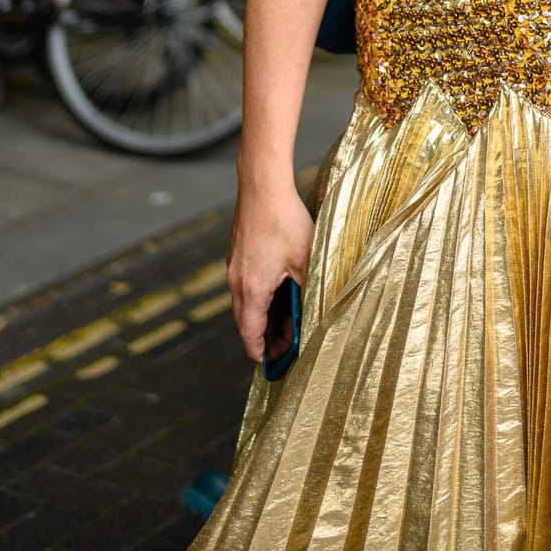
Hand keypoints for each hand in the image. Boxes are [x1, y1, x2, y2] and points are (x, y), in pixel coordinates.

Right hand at [227, 182, 314, 364]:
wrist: (262, 185)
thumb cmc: (284, 221)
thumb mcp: (306, 261)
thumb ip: (308, 291)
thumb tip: (316, 314)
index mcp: (251, 290)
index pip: (251, 335)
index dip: (263, 353)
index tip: (275, 365)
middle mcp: (237, 281)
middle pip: (247, 322)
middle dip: (267, 337)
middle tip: (290, 346)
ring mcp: (235, 267)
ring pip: (246, 303)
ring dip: (265, 315)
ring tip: (290, 320)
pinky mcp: (238, 253)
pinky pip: (247, 285)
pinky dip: (261, 297)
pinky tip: (282, 291)